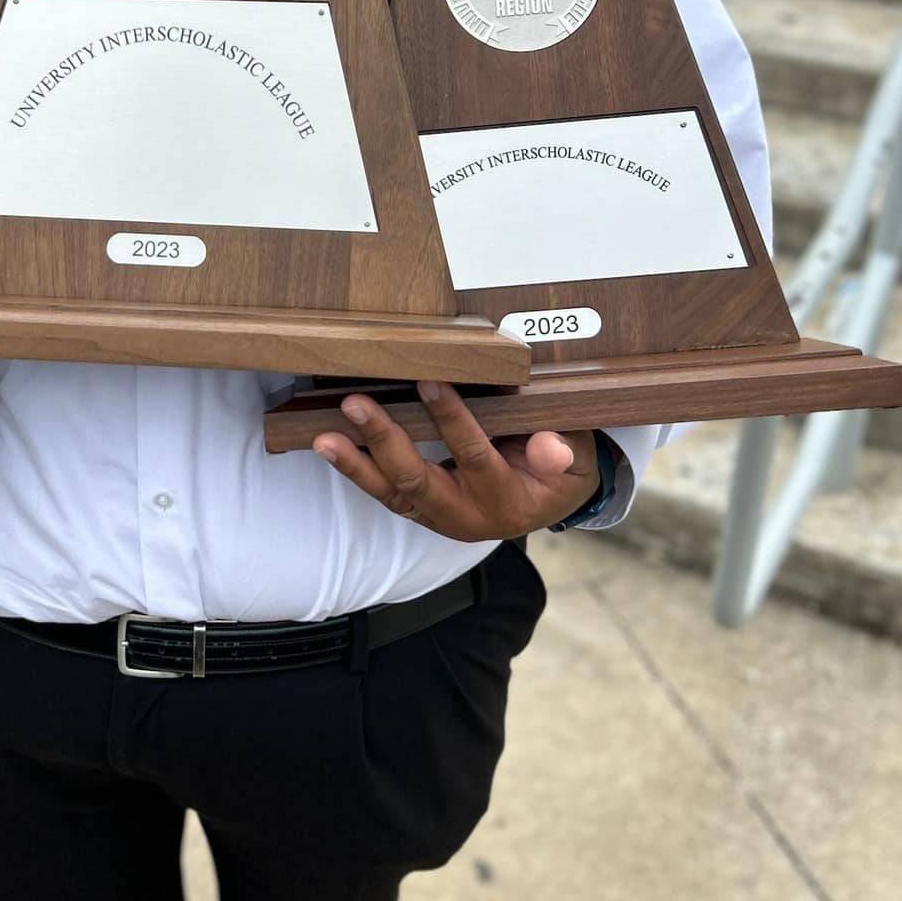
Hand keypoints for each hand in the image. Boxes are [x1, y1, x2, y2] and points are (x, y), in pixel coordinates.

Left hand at [313, 382, 597, 540]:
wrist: (548, 504)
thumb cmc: (560, 472)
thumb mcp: (577, 461)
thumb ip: (565, 452)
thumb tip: (551, 448)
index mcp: (507, 502)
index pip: (475, 457)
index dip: (452, 420)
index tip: (429, 382)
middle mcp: (467, 517)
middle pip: (418, 481)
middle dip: (385, 441)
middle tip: (357, 405)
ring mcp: (439, 517)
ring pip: (392, 493)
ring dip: (356, 464)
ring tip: (324, 438)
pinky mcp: (421, 511)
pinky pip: (385, 494)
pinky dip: (357, 470)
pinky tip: (331, 446)